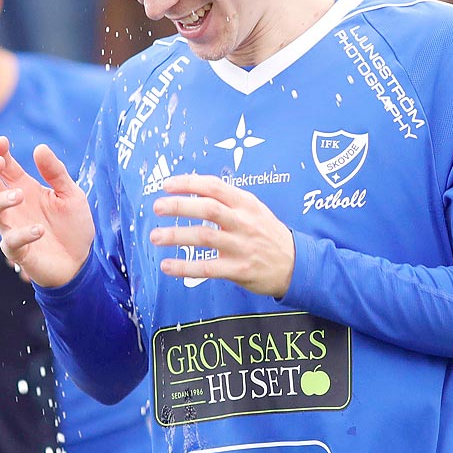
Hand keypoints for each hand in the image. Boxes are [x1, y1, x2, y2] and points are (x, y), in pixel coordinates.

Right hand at [0, 137, 95, 288]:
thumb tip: (39, 148)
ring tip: (20, 195)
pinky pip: (10, 241)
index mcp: (24, 187)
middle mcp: (14, 206)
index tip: (2, 142)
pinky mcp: (18, 250)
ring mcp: (13, 227)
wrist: (81, 262)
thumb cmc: (73, 226)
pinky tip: (40, 229)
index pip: (3, 166)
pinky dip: (23, 234)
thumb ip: (56, 172)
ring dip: (1, 199)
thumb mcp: (71, 194)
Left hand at [151, 174, 296, 296]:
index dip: (189, 183)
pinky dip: (185, 267)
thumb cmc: (269, 234)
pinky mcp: (239, 269)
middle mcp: (243, 222)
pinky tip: (167, 265)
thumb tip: (195, 188)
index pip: (214, 187)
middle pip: (208, 209)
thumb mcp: (255, 209)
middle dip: (179, 206)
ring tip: (155, 237)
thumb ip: (228, 200)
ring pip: (205, 237)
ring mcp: (241, 246)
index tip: (167, 185)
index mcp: (246, 204)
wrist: (297, 264)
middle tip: (157, 206)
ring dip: (176, 236)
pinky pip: (207, 268)